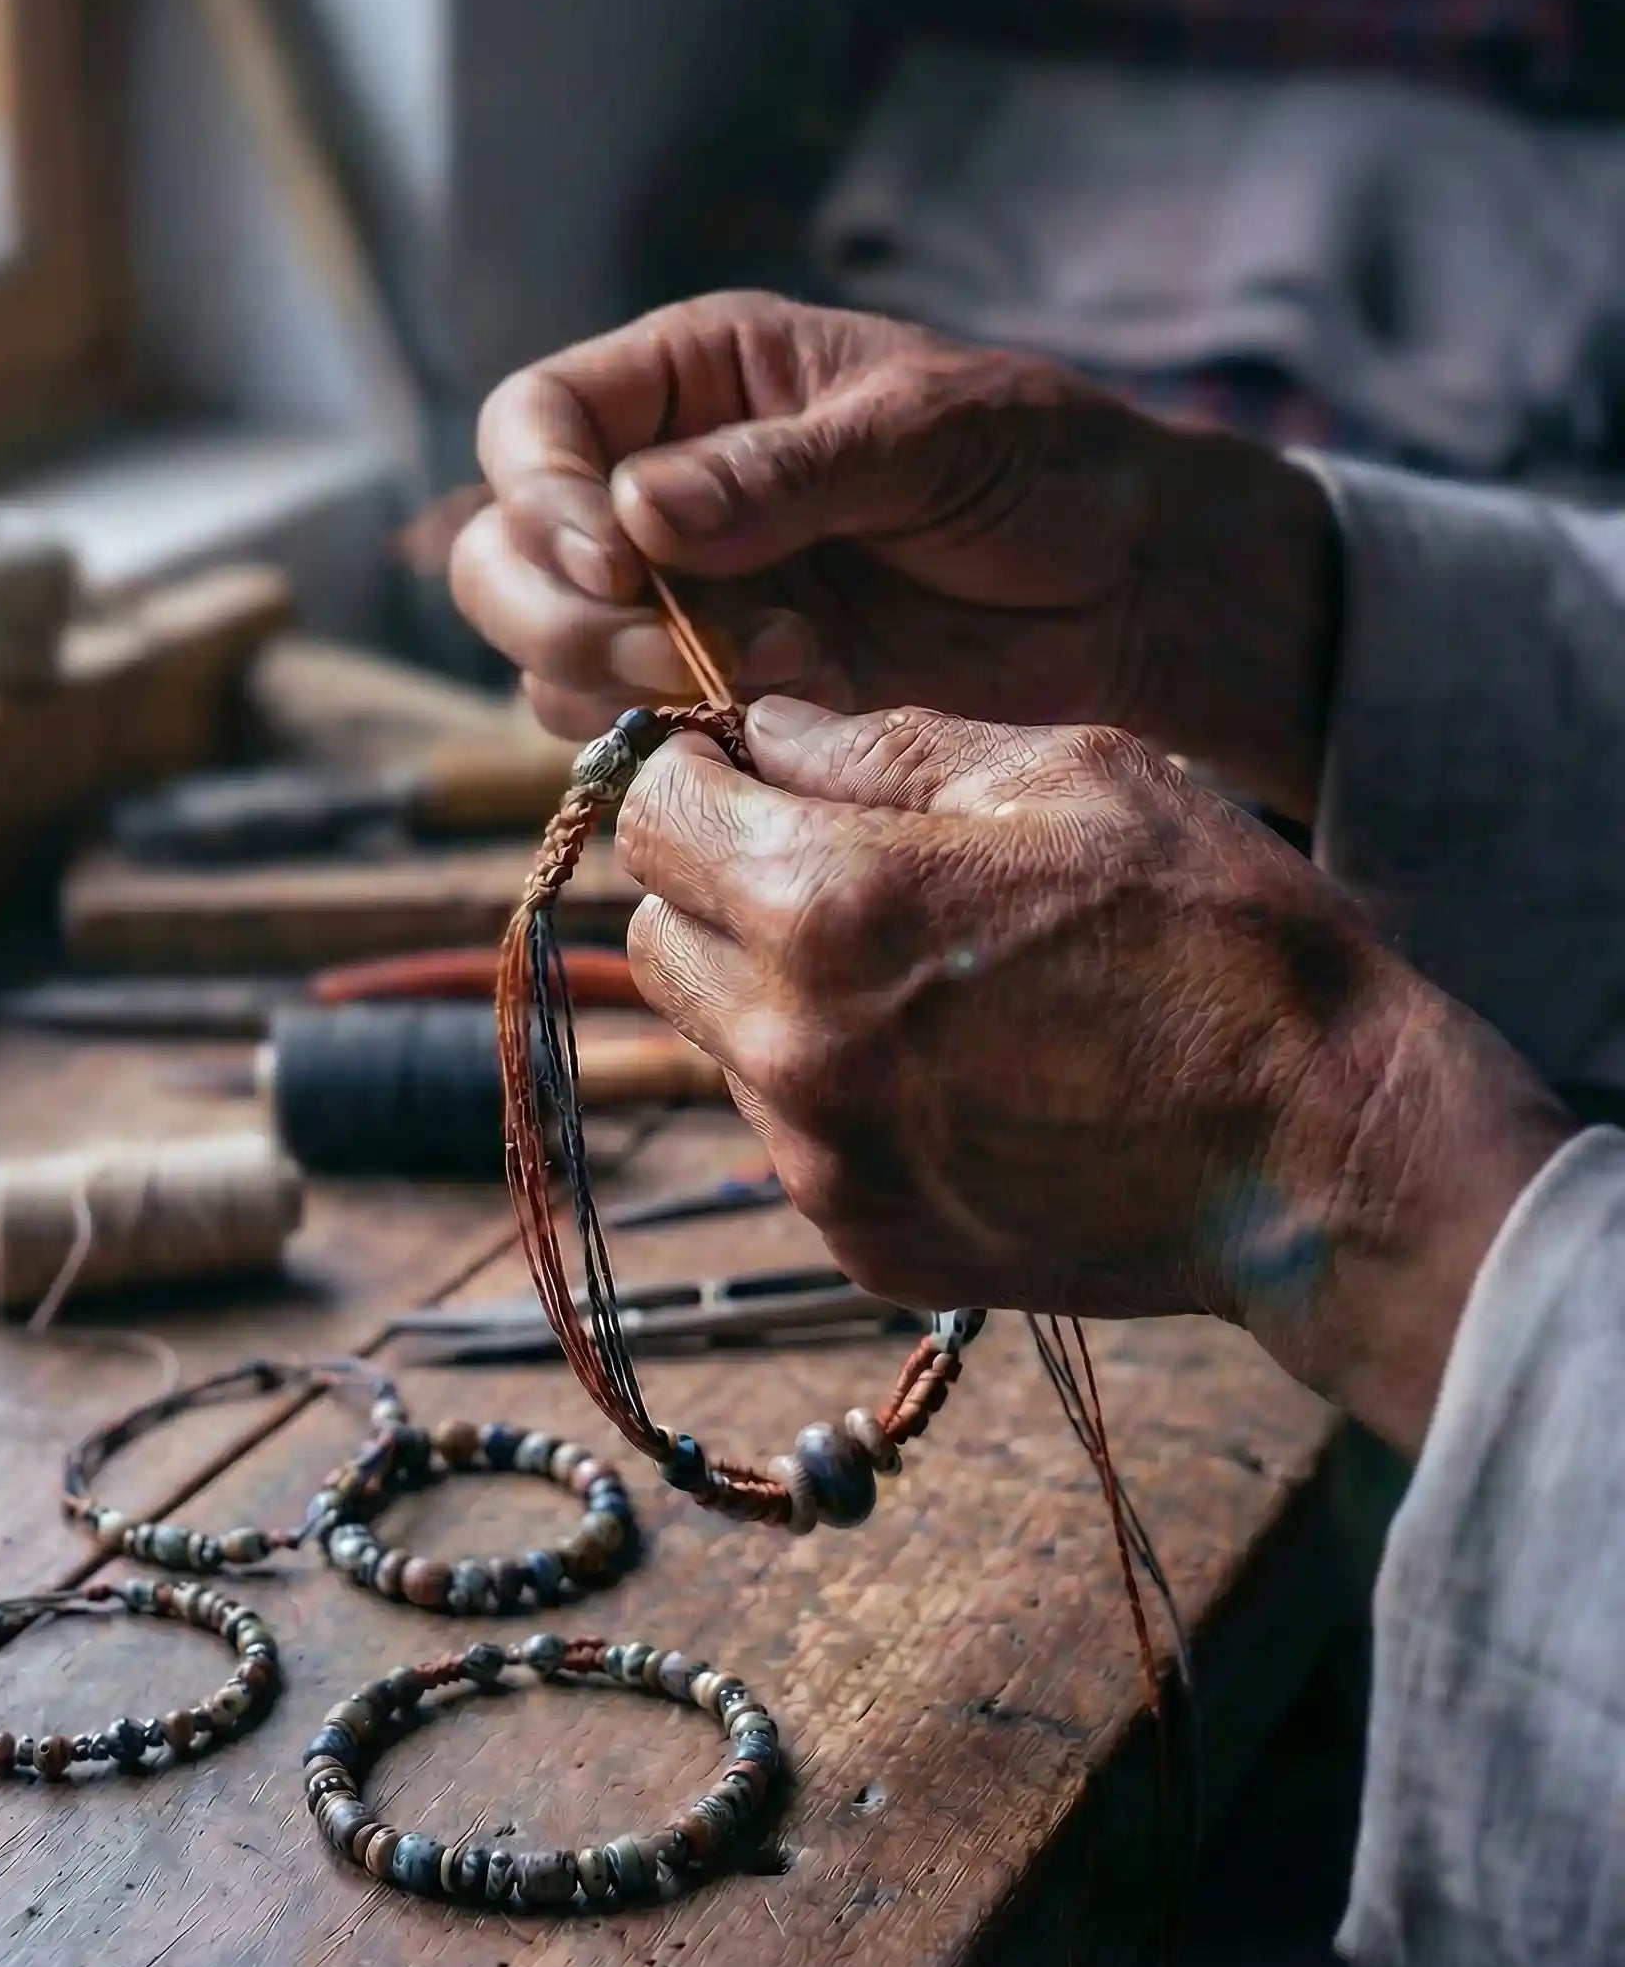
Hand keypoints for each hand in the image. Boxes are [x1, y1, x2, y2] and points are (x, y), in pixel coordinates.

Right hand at [451, 290, 1337, 817]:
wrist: (1126, 586)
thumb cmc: (1039, 467)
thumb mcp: (923, 437)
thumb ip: (782, 472)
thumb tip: (635, 514)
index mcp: (692, 381)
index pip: (532, 424)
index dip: (541, 494)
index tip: (614, 561)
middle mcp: (659, 489)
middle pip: (503, 552)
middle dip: (558, 612)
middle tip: (668, 651)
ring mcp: (683, 599)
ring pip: (546, 657)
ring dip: (616, 685)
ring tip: (765, 674)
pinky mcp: (725, 691)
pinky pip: (631, 730)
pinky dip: (677, 738)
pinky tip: (784, 714)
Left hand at [616, 699, 1570, 1453]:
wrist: (1318, 1155)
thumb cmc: (1214, 935)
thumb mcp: (1068, 772)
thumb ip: (882, 741)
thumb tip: (758, 728)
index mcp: (826, 901)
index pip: (649, 815)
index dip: (694, 776)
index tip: (751, 773)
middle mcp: (790, 1044)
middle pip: (653, 933)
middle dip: (717, 883)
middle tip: (836, 865)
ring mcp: (820, 1160)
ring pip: (713, 1036)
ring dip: (769, 987)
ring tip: (915, 972)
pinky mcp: (860, 1238)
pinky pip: (783, 1133)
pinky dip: (831, 1087)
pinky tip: (953, 1066)